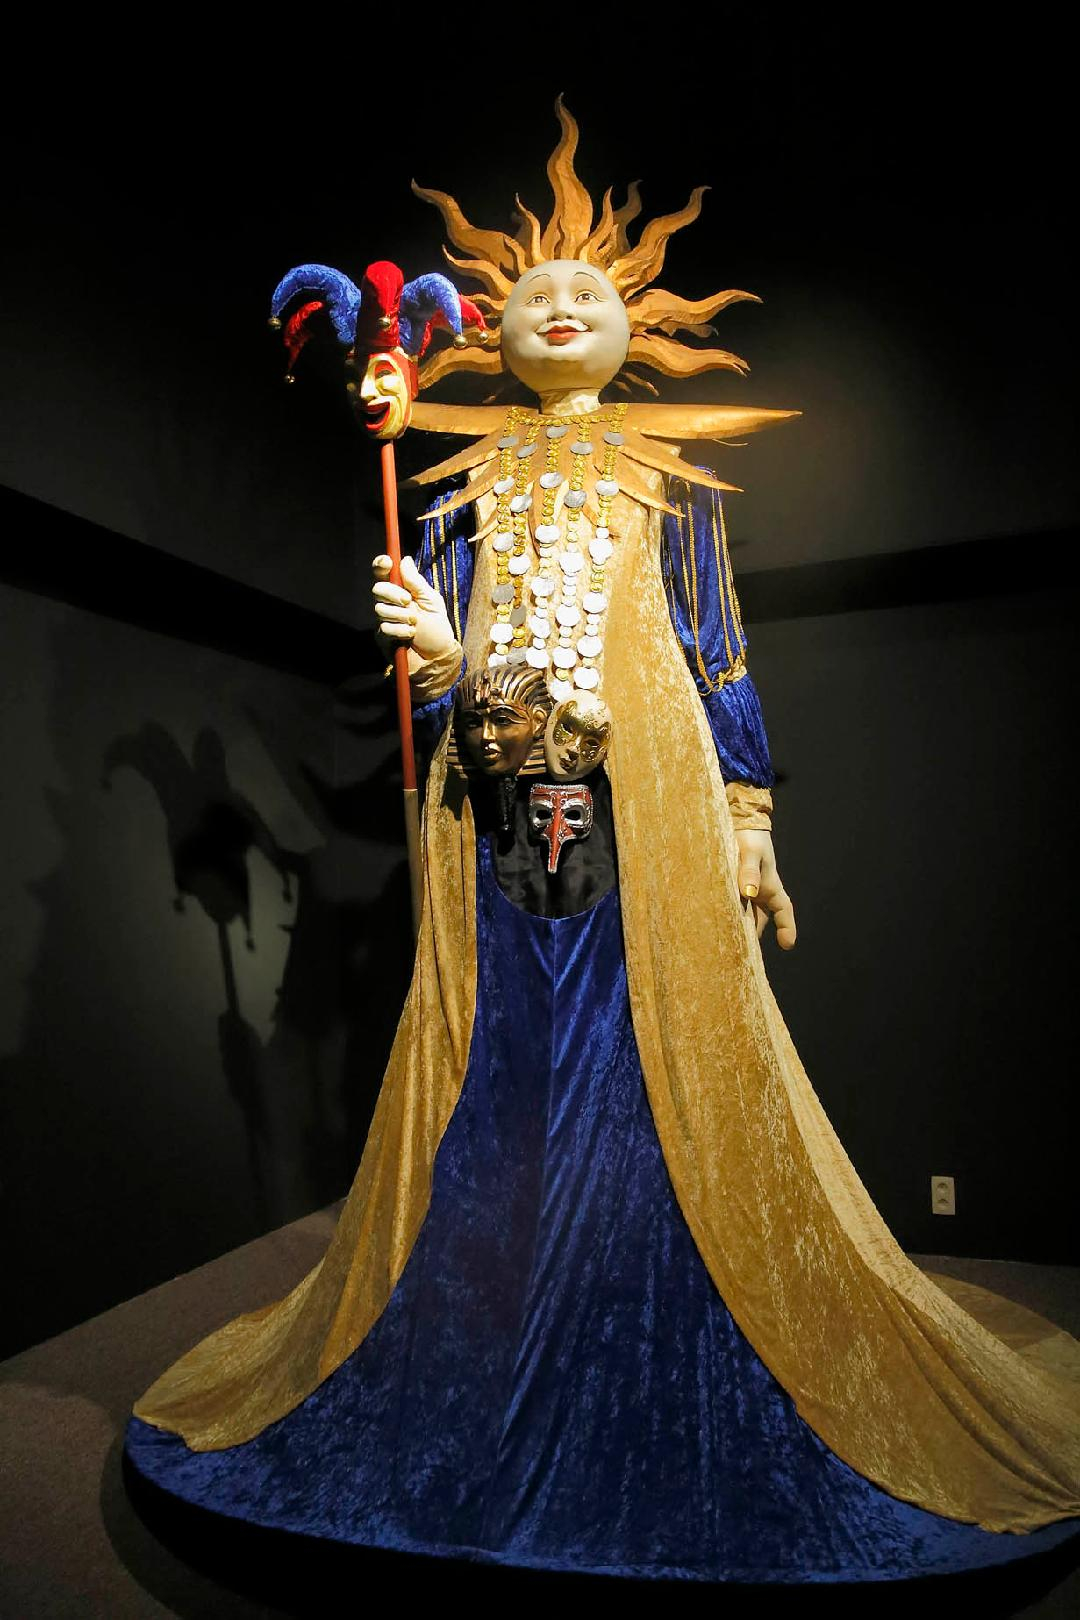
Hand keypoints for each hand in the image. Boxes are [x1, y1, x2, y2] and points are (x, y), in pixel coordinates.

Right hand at [372, 554, 456, 673]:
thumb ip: (416, 582)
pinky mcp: (382, 636)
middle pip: (378, 588)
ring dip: (401, 617)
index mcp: (403, 590)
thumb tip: (405, 559)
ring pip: (380, 609)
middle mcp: (391, 603)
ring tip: (415, 625)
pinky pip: (383, 628)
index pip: (385, 573)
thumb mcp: (431, 601)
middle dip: (393, 594)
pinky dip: (400, 631)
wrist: (436, 656)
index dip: (382, 565)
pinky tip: (410, 636)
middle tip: (408, 601)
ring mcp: (385, 619)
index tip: (387, 562)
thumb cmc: (436, 628)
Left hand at [735, 828, 796, 949]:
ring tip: (724, 945)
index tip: (788, 944)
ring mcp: (743, 887)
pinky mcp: (728, 882)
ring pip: (743, 913)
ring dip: (736, 926)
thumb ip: (749, 872)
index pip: (783, 910)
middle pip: (759, 919)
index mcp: (770, 885)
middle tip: (744, 956)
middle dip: (753, 936)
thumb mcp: (750, 852)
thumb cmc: (749, 835)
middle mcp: (758, 889)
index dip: (787, 927)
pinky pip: (728, 902)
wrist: (736, 818)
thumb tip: (749, 893)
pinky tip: (709, 922)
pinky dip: (723, 913)